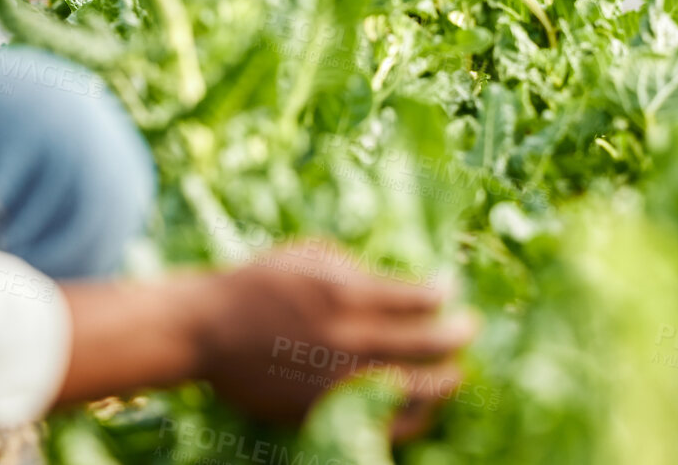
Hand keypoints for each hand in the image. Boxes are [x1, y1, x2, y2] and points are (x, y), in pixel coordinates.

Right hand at [57, 242, 476, 441]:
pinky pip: (382, 424)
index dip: (445, 293)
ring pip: (416, 393)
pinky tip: (419, 406)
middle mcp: (350, 341)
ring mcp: (338, 383)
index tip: (448, 289)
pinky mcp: (324, 413)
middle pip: (431, 347)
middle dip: (460, 336)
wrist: (207, 330)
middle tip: (470, 328)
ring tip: (454, 374)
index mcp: (349, 295)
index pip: (424, 298)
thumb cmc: (260, 283)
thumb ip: (358, 268)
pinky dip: (408, 417)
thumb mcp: (311, 254)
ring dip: (445, 382)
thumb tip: (398, 282)